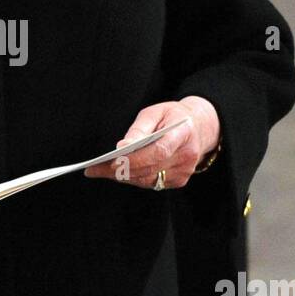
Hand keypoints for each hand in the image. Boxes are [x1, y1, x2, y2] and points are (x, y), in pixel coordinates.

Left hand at [84, 97, 220, 188]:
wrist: (199, 127)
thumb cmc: (173, 116)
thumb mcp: (156, 112)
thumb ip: (140, 128)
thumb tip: (122, 146)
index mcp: (183, 134)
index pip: (159, 151)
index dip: (135, 158)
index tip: (112, 160)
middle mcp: (187, 156)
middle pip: (150, 168)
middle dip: (120, 170)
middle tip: (95, 169)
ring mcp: (184, 171)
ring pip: (148, 179)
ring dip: (123, 176)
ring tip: (100, 171)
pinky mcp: (179, 181)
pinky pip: (151, 183)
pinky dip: (133, 178)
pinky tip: (117, 173)